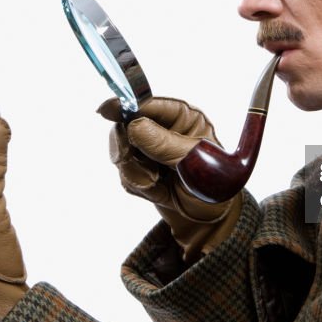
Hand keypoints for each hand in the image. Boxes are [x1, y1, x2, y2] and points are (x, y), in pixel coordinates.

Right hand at [98, 97, 241, 262]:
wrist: (209, 218)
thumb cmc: (214, 186)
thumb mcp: (194, 163)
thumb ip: (165, 145)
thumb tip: (135, 126)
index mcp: (183, 118)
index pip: (149, 104)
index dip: (126, 104)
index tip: (107, 111)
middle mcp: (163, 129)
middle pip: (126, 126)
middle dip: (129, 150)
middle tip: (140, 168)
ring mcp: (149, 149)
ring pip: (121, 153)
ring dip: (137, 174)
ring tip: (159, 184)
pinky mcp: (140, 169)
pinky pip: (124, 175)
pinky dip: (139, 187)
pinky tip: (159, 192)